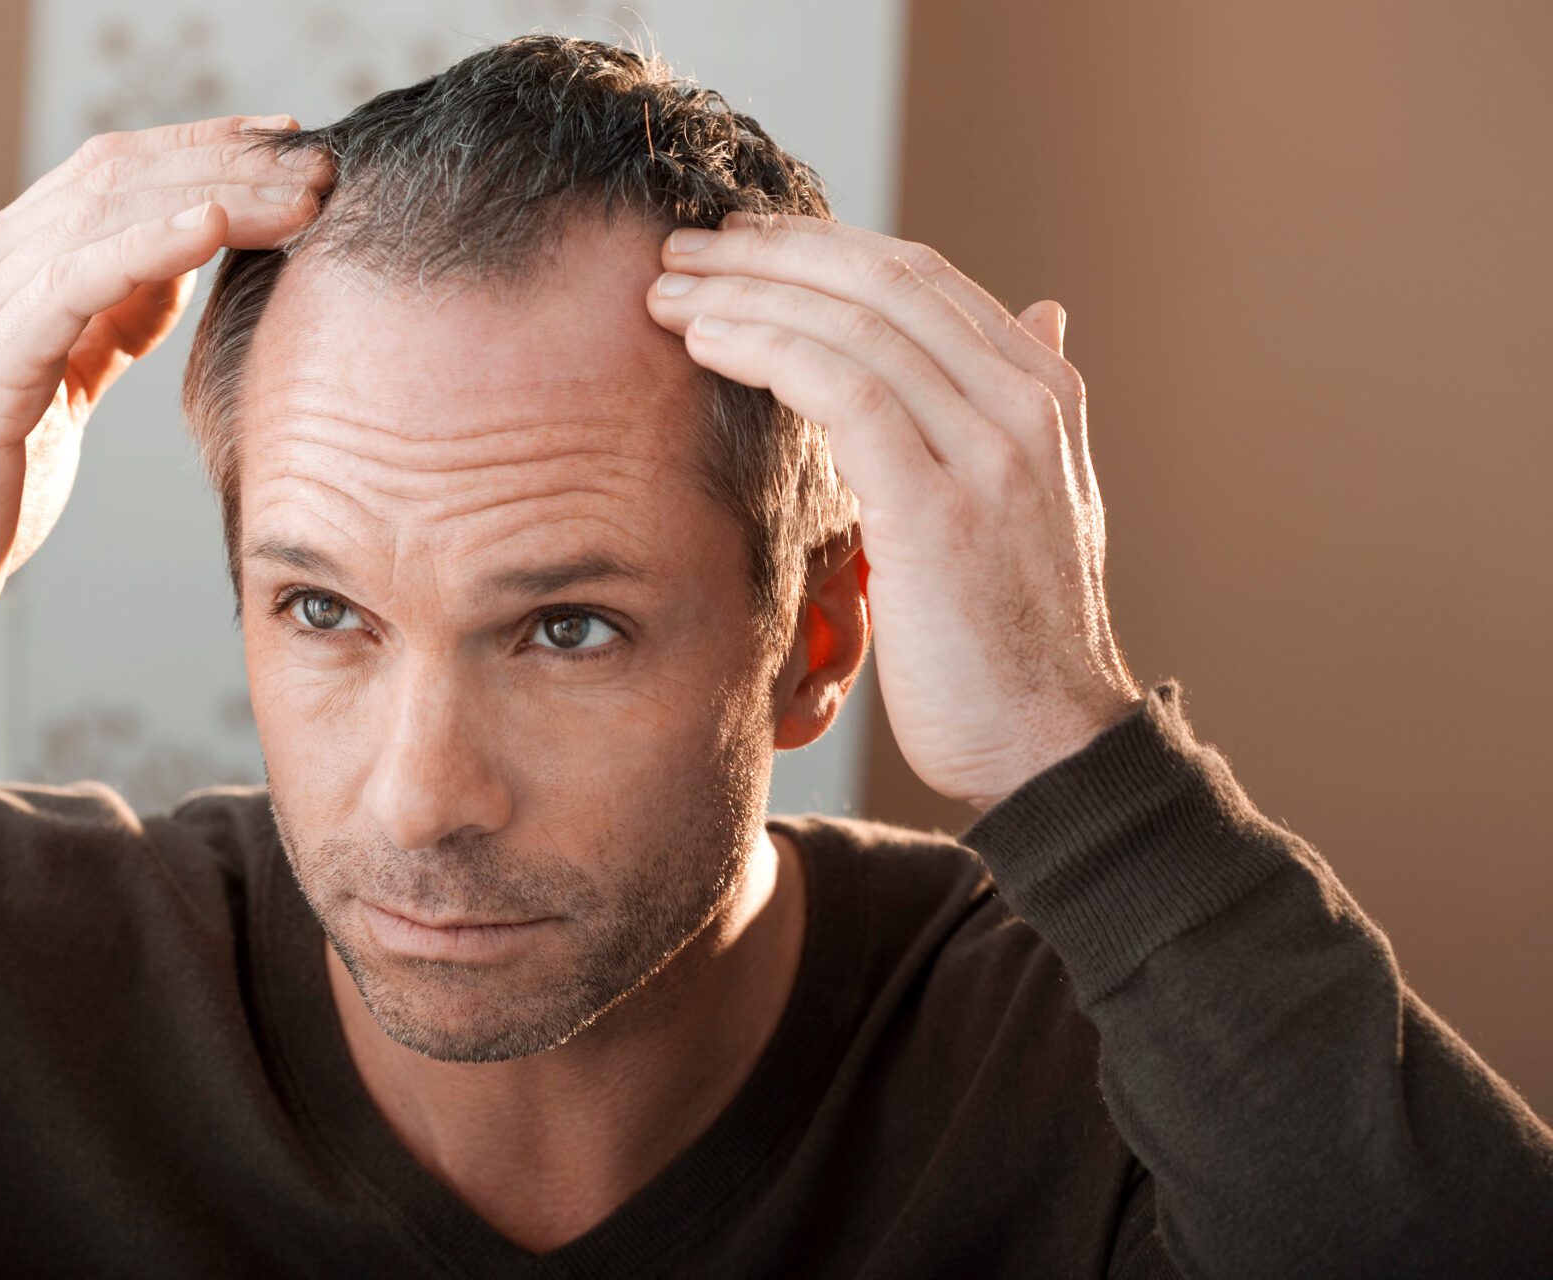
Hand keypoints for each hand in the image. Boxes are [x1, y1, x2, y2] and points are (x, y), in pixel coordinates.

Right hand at [0, 114, 330, 649]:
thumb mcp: (64, 379)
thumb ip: (110, 317)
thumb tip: (179, 263)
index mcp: (2, 264)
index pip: (114, 172)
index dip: (205, 147)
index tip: (293, 144)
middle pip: (119, 178)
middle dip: (229, 163)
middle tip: (323, 165)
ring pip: (105, 216)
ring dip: (215, 195)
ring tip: (299, 193)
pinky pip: (73, 288)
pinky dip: (148, 248)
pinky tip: (214, 226)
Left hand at [647, 214, 1142, 811]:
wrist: (1048, 747)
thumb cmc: (1013, 640)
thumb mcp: (1038, 499)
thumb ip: (1014, 408)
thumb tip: (1039, 310)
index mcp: (1041, 391)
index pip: (917, 275)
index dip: (815, 245)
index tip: (734, 244)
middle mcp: (1024, 403)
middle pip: (881, 276)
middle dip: (767, 251)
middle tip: (680, 247)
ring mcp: (990, 449)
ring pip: (853, 320)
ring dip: (745, 291)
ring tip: (666, 289)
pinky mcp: (938, 506)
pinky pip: (839, 387)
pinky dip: (762, 346)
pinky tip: (701, 340)